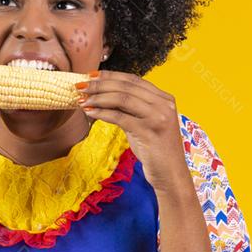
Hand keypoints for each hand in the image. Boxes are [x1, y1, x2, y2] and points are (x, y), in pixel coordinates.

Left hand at [77, 70, 187, 192]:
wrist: (171, 175)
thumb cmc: (155, 150)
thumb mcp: (144, 123)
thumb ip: (131, 109)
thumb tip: (104, 96)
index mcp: (165, 98)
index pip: (133, 80)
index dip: (110, 76)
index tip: (90, 76)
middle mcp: (164, 104)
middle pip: (126, 87)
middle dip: (100, 85)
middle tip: (80, 86)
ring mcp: (158, 117)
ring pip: (122, 99)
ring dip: (98, 97)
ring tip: (81, 99)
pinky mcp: (150, 132)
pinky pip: (120, 117)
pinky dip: (102, 113)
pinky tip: (89, 112)